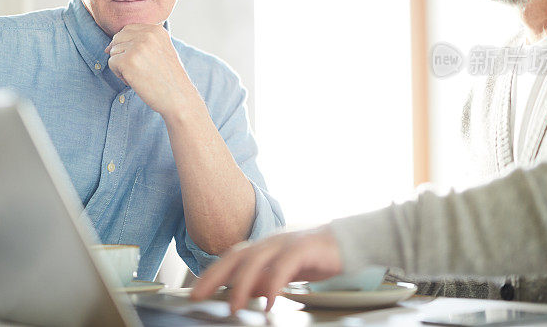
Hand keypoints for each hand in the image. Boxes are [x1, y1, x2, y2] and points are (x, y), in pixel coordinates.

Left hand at [105, 24, 197, 116]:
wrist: (178, 98)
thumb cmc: (168, 79)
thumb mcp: (162, 50)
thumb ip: (143, 41)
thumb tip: (109, 46)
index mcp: (157, 30)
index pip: (128, 29)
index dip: (128, 46)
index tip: (140, 60)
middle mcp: (147, 34)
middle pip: (118, 38)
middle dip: (123, 55)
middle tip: (140, 69)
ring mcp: (137, 47)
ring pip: (113, 51)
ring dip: (121, 65)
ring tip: (139, 75)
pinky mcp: (128, 60)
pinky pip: (111, 63)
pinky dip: (120, 75)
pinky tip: (135, 81)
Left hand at [190, 227, 342, 312]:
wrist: (350, 240)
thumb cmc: (318, 255)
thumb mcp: (285, 270)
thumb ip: (265, 279)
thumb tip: (244, 293)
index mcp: (265, 245)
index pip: (232, 257)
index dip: (212, 273)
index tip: (195, 291)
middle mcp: (272, 240)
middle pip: (236, 255)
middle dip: (215, 276)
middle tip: (199, 296)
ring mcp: (287, 242)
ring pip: (256, 259)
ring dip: (241, 284)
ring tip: (234, 306)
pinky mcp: (304, 247)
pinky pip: (284, 266)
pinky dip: (274, 284)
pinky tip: (269, 301)